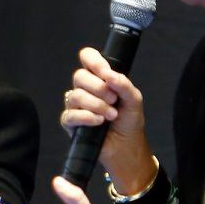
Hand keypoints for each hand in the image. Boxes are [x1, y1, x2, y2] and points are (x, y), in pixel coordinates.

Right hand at [63, 46, 154, 192]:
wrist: (127, 146)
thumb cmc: (129, 120)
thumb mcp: (134, 100)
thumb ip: (123, 84)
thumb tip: (110, 75)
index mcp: (99, 78)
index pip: (87, 57)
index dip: (94, 61)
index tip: (106, 72)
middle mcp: (85, 88)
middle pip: (79, 76)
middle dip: (99, 88)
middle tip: (114, 100)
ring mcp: (76, 105)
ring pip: (75, 96)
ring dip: (96, 105)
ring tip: (111, 115)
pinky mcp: (70, 122)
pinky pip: (70, 115)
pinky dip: (87, 117)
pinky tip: (99, 122)